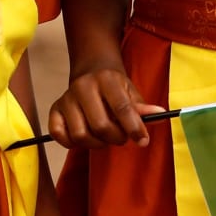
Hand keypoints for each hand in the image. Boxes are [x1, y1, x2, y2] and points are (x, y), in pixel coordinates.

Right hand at [46, 61, 162, 148]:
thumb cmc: (115, 87)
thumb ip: (142, 108)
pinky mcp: (55, 110)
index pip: (122, 107)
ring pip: (81, 135)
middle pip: (100, 126)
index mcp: (106, 80)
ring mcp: (67, 99)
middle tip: (121, 137)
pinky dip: (73, 143)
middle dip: (116, 138)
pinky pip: (60, 135)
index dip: (134, 128)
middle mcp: (83, 87)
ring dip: (97, 144)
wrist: (91, 72)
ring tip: (105, 138)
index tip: (143, 141)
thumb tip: (160, 114)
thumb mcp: (131, 92)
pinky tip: (86, 137)